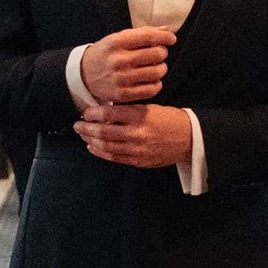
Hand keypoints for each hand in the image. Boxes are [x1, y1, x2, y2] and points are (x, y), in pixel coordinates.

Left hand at [76, 99, 194, 168]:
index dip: (93, 113)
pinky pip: (115, 158)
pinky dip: (100, 152)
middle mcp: (137, 133)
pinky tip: (93, 147)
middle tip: (77, 124)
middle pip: (104, 131)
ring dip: (90, 140)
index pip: (109, 114)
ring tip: (83, 135)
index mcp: (141, 115)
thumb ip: (129, 109)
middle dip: (87, 128)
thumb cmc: (170, 119)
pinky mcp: (139, 161)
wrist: (190, 138)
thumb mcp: (151, 107)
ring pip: (106, 146)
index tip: (85, 112)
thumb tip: (105, 108)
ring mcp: (138, 149)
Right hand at [78, 24, 176, 105]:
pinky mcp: (123, 95)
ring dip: (161, 68)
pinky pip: (151, 90)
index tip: (171, 39)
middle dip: (162, 52)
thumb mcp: (118, 38)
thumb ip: (142, 33)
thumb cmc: (106, 54)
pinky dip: (157, 84)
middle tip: (159, 54)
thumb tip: (166, 30)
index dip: (165, 37)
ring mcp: (121, 79)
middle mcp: (118, 60)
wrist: (83, 75)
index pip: (149, 37)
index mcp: (116, 42)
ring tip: (156, 67)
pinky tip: (152, 80)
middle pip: (156, 54)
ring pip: (156, 72)